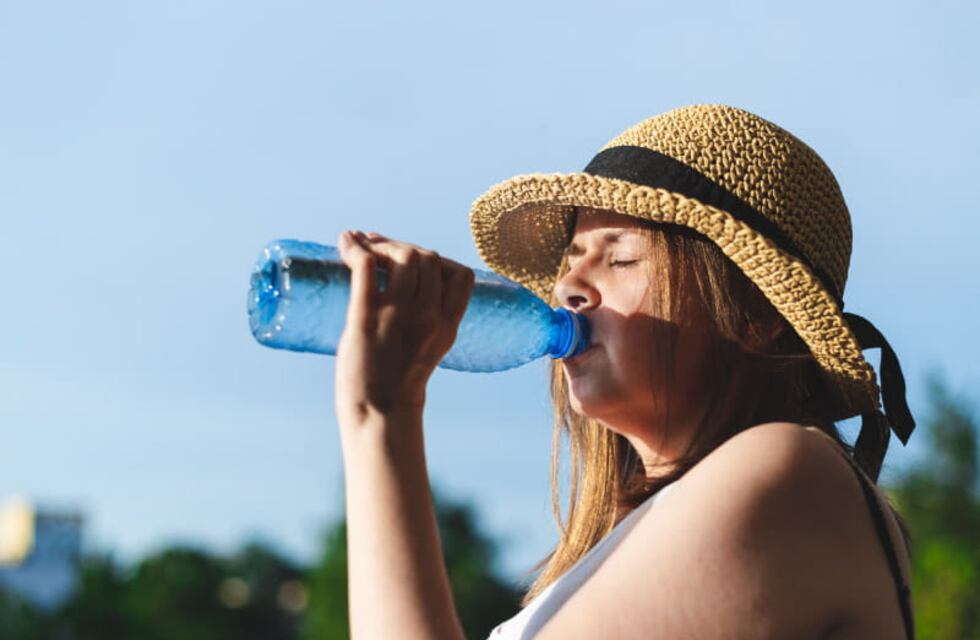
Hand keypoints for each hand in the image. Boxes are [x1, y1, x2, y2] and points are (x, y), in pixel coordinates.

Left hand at [334, 230, 474, 426]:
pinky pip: (366, 268)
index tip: (412, 259)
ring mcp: (399, 316)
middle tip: (375, 247)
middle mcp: (429, 317)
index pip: (461, 275)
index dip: (438, 259)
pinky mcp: (367, 317)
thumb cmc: (395, 384)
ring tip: (359, 246)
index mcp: (448, 326)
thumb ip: (421, 318)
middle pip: (427, 257)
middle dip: (401, 245)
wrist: (378, 415)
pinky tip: (346, 243)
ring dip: (380, 244)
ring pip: (402, 255)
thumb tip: (393, 284)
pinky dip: (356, 248)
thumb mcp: (426, 348)